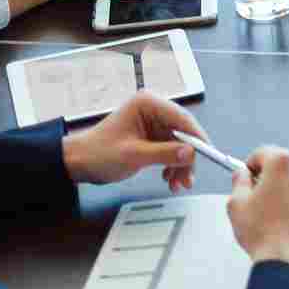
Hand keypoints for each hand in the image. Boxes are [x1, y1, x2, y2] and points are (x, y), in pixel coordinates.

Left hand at [61, 90, 200, 191]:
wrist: (79, 163)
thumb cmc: (99, 153)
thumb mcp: (134, 155)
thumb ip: (165, 153)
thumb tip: (191, 153)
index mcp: (148, 104)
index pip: (181, 118)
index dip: (197, 137)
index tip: (208, 155)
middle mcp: (153, 110)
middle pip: (183, 132)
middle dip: (188, 157)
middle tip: (189, 178)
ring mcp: (153, 124)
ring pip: (180, 144)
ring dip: (181, 165)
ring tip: (178, 184)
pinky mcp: (152, 137)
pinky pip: (171, 150)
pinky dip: (173, 166)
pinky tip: (168, 179)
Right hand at [226, 146, 288, 271]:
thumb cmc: (266, 237)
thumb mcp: (236, 205)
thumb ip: (238, 182)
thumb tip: (242, 176)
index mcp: (283, 164)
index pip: (263, 152)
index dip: (253, 165)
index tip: (250, 175)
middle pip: (287, 167)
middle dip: (275, 180)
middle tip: (263, 201)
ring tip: (280, 218)